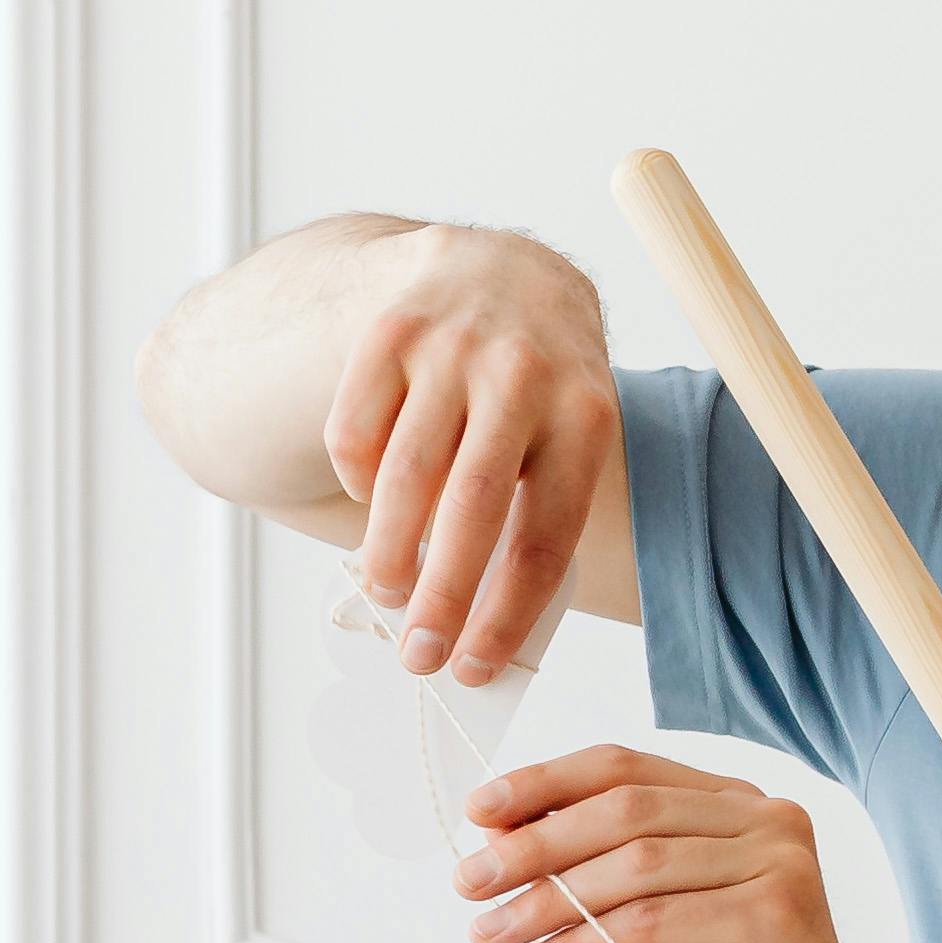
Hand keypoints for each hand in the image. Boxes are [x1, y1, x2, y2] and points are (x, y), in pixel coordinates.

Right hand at [329, 226, 618, 683]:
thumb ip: (535, 512)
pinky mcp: (389, 333)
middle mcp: (522, 375)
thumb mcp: (568, 436)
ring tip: (386, 595)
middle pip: (471, 510)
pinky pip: (355, 433)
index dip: (506, 614)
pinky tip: (372, 500)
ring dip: (387, 553)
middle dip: (439, 598)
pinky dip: (356, 483)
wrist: (505, 272)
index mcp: (586, 416)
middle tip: (417, 658)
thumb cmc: (543, 390)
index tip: (474, 670)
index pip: (545, 537)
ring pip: (404, 476)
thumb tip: (482, 622)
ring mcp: (452, 349)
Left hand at [456, 746, 867, 942]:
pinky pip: (648, 923)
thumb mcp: (645, 929)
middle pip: (624, 809)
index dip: (546, 783)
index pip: (627, 769)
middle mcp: (767, 820)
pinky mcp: (775, 916)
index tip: (480, 811)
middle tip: (470, 882)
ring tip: (489, 934)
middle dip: (532, 846)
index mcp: (738, 807)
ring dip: (544, 901)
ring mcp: (779, 864)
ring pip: (631, 864)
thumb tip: (502, 836)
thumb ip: (596, 878)